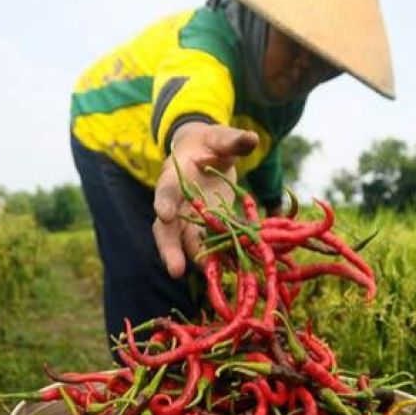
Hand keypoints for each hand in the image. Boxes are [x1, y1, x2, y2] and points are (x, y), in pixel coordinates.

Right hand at [153, 122, 258, 277]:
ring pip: (184, 244)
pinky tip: (227, 272)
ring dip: (194, 261)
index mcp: (175, 175)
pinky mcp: (204, 229)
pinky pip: (206, 247)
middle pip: (166, 229)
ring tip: (207, 276)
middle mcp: (177, 202)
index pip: (166, 189)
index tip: (165, 214)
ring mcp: (189, 220)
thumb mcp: (222, 138)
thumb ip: (233, 140)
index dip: (164, 201)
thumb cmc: (211, 144)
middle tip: (175, 270)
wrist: (206, 155)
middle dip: (170, 249)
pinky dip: (215, 259)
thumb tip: (251, 139)